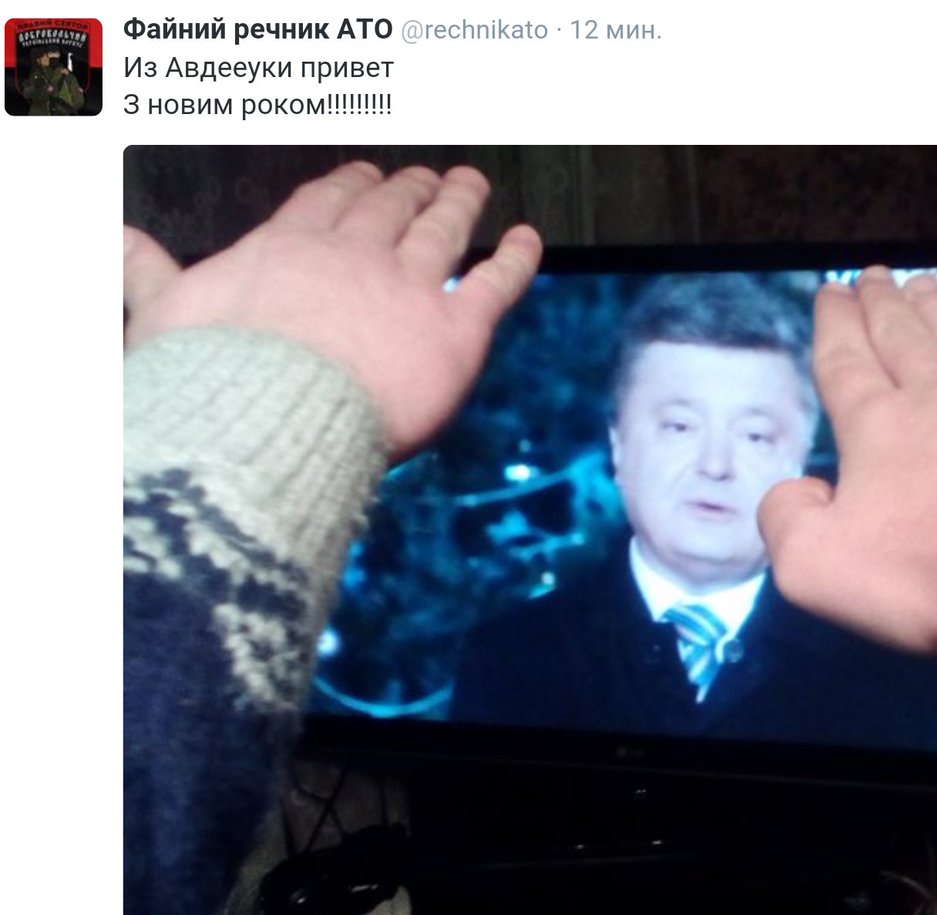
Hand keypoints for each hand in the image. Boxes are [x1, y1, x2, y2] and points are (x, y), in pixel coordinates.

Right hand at [124, 162, 541, 459]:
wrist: (265, 423)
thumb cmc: (207, 381)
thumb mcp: (160, 317)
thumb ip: (147, 277)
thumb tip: (117, 243)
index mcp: (288, 250)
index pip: (326, 204)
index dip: (351, 188)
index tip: (365, 178)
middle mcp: (354, 256)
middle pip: (390, 210)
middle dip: (410, 191)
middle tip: (426, 179)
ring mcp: (409, 288)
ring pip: (443, 231)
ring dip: (460, 203)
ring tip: (472, 187)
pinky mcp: (455, 332)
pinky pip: (497, 283)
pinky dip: (518, 258)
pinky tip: (529, 239)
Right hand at [759, 267, 936, 684]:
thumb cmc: (932, 575)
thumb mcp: (817, 568)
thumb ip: (785, 522)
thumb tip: (794, 493)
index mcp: (877, 427)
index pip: (846, 362)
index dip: (834, 325)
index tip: (830, 293)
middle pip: (903, 335)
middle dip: (881, 303)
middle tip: (872, 275)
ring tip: (923, 284)